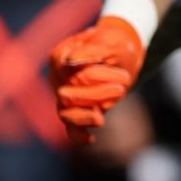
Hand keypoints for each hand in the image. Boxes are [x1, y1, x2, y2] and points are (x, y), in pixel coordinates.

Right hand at [48, 16, 147, 143]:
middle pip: (68, 94)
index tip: (106, 62)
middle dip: (97, 93)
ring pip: (67, 114)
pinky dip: (78, 135)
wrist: (121, 53)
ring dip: (89, 115)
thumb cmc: (114, 44)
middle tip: (123, 85)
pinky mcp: (76, 110)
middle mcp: (58, 78)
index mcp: (62, 56)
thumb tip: (71, 61)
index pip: (66, 67)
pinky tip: (91, 139)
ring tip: (110, 108)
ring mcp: (64, 95)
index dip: (88, 68)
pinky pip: (70, 128)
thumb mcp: (110, 41)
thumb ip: (93, 51)